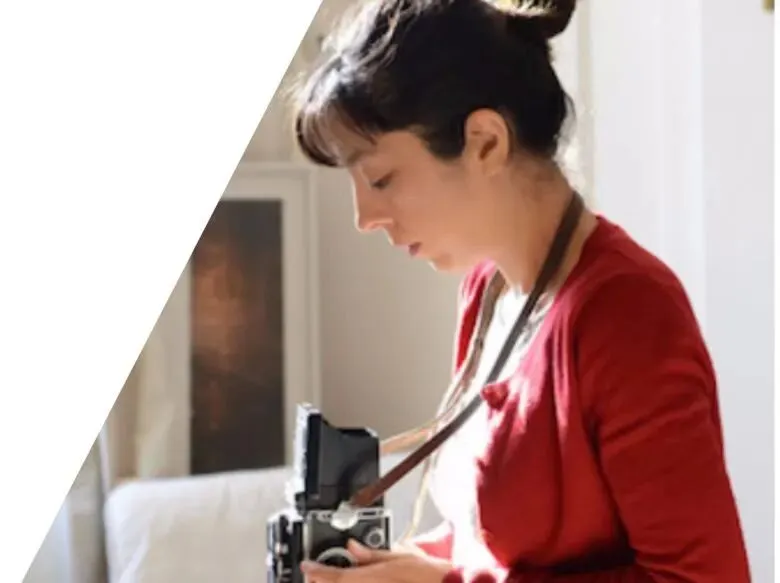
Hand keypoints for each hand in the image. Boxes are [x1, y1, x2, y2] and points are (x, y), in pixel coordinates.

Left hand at [301, 539, 452, 582]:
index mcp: (369, 579)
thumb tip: (354, 547)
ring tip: (335, 577)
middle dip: (323, 581)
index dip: (314, 571)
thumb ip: (372, 554)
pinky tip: (359, 581)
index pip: (332, 576)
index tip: (306, 566)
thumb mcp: (400, 556)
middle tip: (318, 573)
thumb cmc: (428, 576)